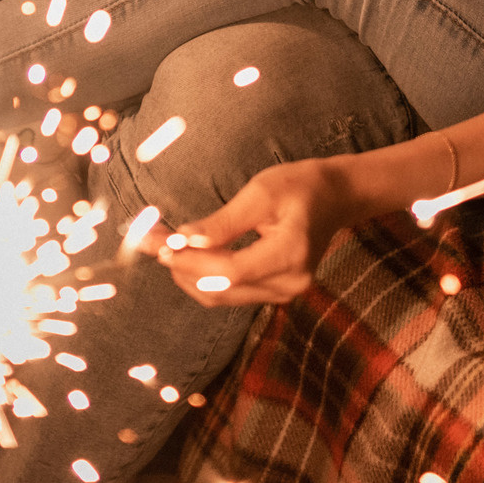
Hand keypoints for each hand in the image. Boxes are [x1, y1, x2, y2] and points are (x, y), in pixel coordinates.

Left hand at [157, 157, 373, 306]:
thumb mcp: (262, 192)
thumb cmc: (300, 186)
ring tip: (158, 246)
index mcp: (290, 255)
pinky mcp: (273, 292)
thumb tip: (184, 240)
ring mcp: (283, 293)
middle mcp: (288, 284)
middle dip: (179, 267)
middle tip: (148, 242)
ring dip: (185, 274)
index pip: (230, 270)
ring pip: (220, 295)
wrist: (335, 198)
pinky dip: (201, 276)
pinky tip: (181, 256)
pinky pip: (229, 292)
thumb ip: (224, 221)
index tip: (160, 243)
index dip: (191, 261)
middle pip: (221, 288)